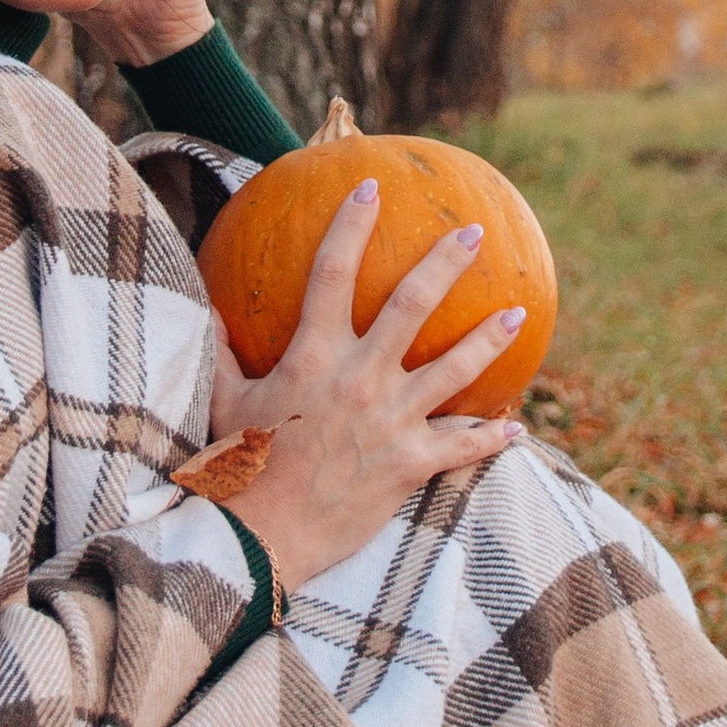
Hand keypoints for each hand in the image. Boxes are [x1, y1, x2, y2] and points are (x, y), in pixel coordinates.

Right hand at [205, 182, 524, 592]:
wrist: (258, 538)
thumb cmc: (234, 469)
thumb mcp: (223, 402)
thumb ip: (220, 351)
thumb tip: (208, 308)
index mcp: (312, 356)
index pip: (332, 274)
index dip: (350, 226)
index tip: (370, 188)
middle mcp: (359, 378)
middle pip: (412, 305)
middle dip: (446, 263)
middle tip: (474, 233)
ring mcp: (391, 421)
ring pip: (455, 369)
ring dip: (489, 338)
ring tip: (518, 312)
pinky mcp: (410, 465)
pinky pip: (462, 447)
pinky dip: (491, 438)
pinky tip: (515, 429)